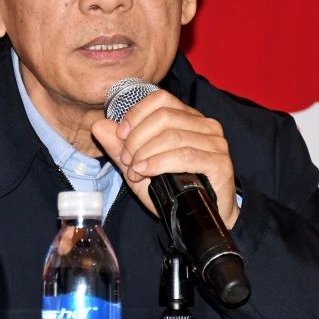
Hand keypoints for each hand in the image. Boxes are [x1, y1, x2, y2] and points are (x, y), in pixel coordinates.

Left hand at [91, 90, 238, 227]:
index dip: (136, 114)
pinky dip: (159, 163)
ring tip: (135, 170)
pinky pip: (185, 155)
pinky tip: (146, 172)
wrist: (198, 220)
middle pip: (164, 116)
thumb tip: (98, 125)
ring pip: (172, 136)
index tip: (121, 135)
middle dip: (137, 138)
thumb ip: (119, 147)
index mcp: (188, 117)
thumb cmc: (172, 190)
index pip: (160, 99)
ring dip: (146, 153)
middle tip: (126, 159)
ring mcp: (215, 143)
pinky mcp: (220, 162)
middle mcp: (206, 125)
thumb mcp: (139, 166)